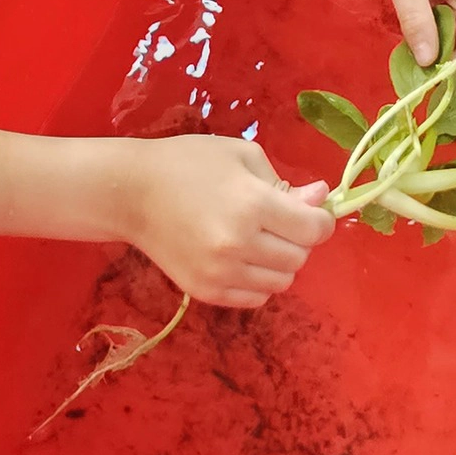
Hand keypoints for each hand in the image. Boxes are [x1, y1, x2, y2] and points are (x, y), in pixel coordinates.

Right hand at [121, 136, 333, 308]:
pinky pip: (255, 298)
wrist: (133, 193)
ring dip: (280, 261)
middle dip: (299, 239)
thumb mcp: (241, 156)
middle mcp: (240, 245)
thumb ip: (283, 182)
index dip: (322, 220)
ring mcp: (221, 274)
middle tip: (280, 219)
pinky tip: (244, 257)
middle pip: (299, 258)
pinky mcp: (206, 293)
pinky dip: (259, 281)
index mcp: (252, 205)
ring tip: (261, 238)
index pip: (312, 230)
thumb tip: (320, 198)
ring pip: (281, 282)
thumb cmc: (189, 163)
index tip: (313, 211)